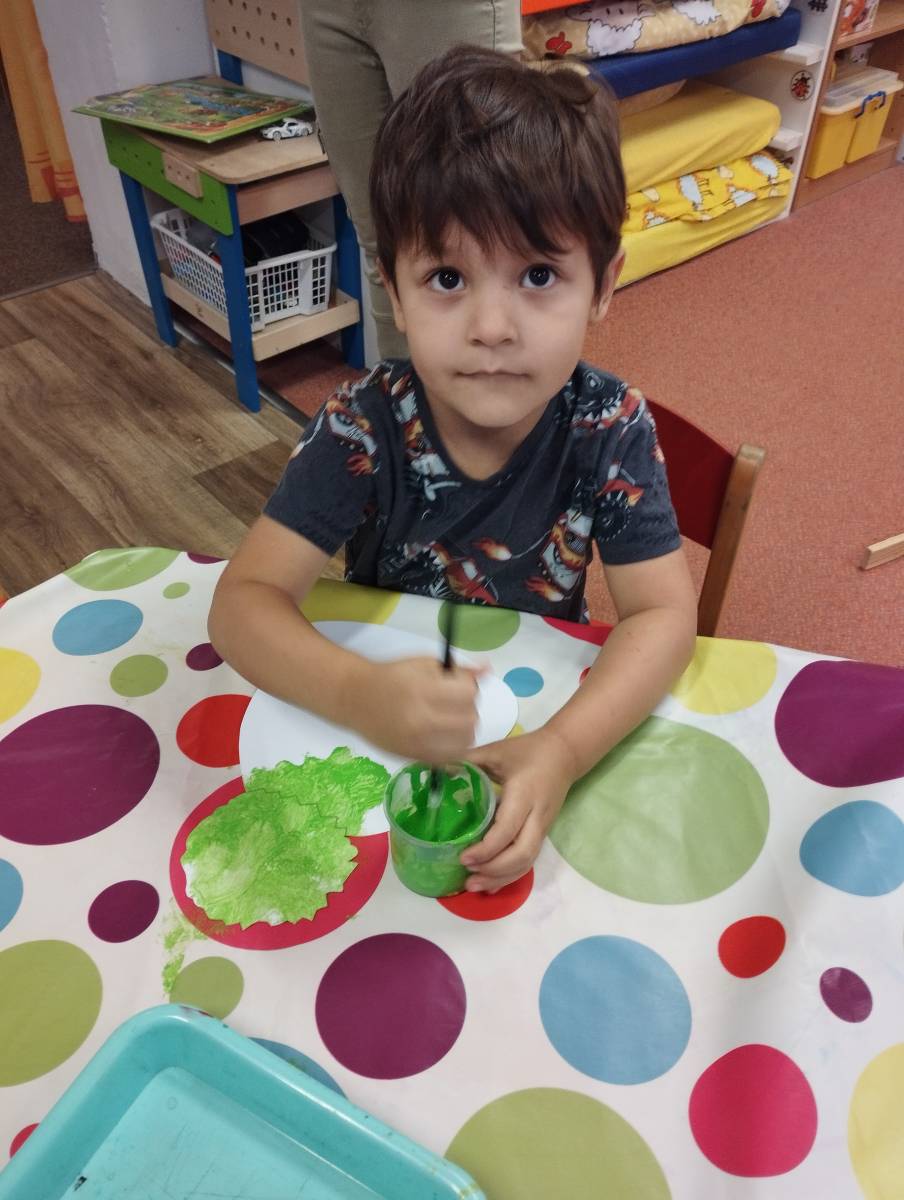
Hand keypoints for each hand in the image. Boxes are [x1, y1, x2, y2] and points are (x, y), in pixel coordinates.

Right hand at [347, 657, 480, 762]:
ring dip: (464, 729)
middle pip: (471, 718)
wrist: (357, 699)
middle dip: (467, 708)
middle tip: (452, 703)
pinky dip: (453, 746)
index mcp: (424, 690)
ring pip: (466, 740)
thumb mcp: (425, 663)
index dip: (467, 687)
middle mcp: (423, 718)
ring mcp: (419, 742)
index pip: (469, 693)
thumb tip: (488, 669)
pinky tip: (443, 735)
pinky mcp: (415, 757)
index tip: (455, 685)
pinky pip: (450, 757)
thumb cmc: (392, 676)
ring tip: (448, 719)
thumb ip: (459, 670)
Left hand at [461, 728, 576, 892]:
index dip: (486, 849)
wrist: (564, 753)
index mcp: (524, 795)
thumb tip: (435, 771)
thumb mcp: (496, 751)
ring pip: (527, 862)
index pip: (507, 830)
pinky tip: (491, 883)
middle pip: (521, 854)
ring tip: (474, 886)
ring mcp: (542, 827)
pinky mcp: (542, 832)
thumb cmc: (527, 750)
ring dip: (501, 877)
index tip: (463, 856)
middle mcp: (536, 816)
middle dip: (494, 870)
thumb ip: (468, 760)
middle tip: (467, 876)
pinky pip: (529, 859)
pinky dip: (510, 875)